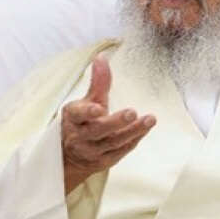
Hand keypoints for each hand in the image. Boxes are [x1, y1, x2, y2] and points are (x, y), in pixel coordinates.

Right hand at [61, 55, 154, 193]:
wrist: (70, 156)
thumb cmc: (82, 122)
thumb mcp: (87, 101)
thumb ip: (97, 82)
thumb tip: (102, 57)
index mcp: (74, 118)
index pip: (78, 115)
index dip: (87, 112)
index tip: (98, 108)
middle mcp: (80, 136)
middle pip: (98, 130)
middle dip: (116, 122)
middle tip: (132, 112)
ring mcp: (92, 151)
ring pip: (113, 142)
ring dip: (133, 131)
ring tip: (150, 119)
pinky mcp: (103, 161)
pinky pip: (121, 151)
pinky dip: (133, 140)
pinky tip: (145, 129)